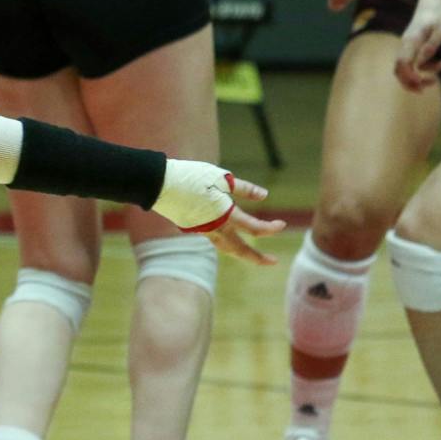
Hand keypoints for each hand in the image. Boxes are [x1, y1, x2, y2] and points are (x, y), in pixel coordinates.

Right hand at [153, 164, 286, 265]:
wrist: (158, 183)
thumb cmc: (192, 177)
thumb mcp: (222, 178)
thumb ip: (244, 189)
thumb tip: (264, 195)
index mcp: (224, 215)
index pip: (254, 228)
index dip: (271, 228)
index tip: (281, 225)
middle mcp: (213, 227)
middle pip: (239, 249)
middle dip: (256, 258)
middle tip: (272, 262)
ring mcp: (200, 230)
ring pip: (225, 247)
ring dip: (240, 252)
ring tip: (252, 255)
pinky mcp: (191, 227)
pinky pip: (213, 238)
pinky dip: (225, 241)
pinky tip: (229, 235)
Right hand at [395, 0, 440, 91]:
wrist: (433, 0)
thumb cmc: (439, 14)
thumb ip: (431, 45)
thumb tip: (421, 62)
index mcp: (411, 41)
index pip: (402, 63)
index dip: (409, 76)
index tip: (422, 82)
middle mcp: (406, 45)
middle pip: (399, 69)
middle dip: (409, 83)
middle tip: (424, 90)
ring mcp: (408, 46)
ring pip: (405, 68)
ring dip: (418, 77)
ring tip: (435, 80)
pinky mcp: (413, 47)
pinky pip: (414, 63)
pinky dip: (425, 69)